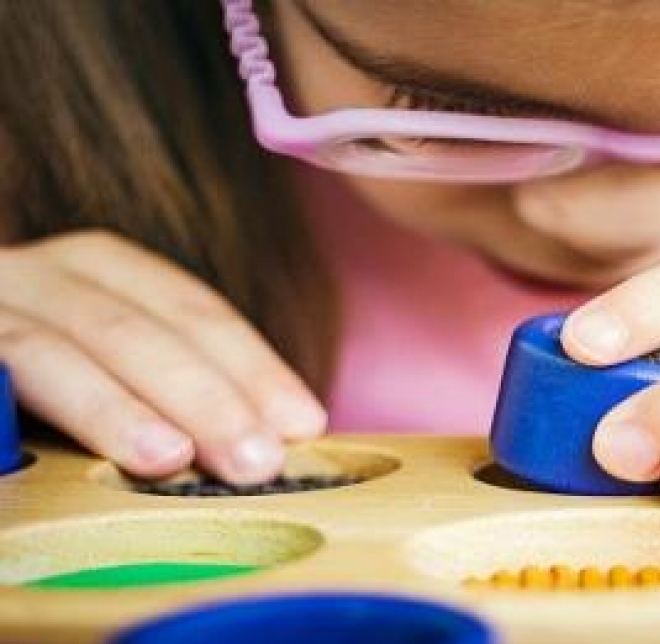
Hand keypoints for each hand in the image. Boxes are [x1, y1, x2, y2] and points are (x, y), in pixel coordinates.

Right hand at [0, 230, 324, 481]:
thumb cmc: (46, 353)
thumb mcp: (112, 352)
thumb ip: (175, 376)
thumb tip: (275, 433)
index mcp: (97, 266)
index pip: (192, 309)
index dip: (251, 365)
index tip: (302, 421)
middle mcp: (38, 272)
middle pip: (134, 327)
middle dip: (204, 394)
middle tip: (257, 459)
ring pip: (53, 350)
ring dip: (114, 407)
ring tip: (171, 458)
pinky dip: (12, 410)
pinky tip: (50, 459)